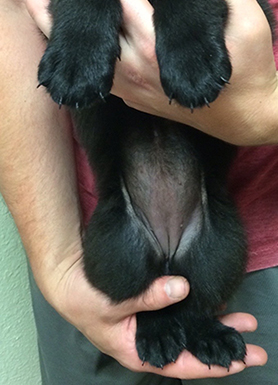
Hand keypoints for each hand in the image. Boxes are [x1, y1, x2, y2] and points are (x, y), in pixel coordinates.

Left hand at [16, 0, 277, 144]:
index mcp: (159, 45)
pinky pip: (98, 77)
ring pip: (86, 58)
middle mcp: (137, 69)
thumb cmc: (250, 68)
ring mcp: (133, 89)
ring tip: (34, 14)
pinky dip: (79, 59)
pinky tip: (68, 47)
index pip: (123, 1)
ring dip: (57, 36)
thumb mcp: (250, 22)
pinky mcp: (136, 100)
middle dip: (55, 8)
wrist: (247, 116)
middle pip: (90, 33)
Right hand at [49, 249, 265, 377]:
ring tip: (243, 320)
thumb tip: (182, 288)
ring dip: (215, 323)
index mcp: (140, 352)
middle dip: (223, 342)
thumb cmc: (84, 299)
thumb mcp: (113, 303)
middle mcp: (152, 341)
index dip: (213, 364)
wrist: (68, 279)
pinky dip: (199, 307)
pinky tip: (216, 301)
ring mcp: (153, 324)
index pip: (183, 364)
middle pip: (192, 346)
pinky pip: (181, 310)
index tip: (240, 361)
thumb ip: (147, 298)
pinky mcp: (153, 305)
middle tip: (253, 338)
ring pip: (190, 328)